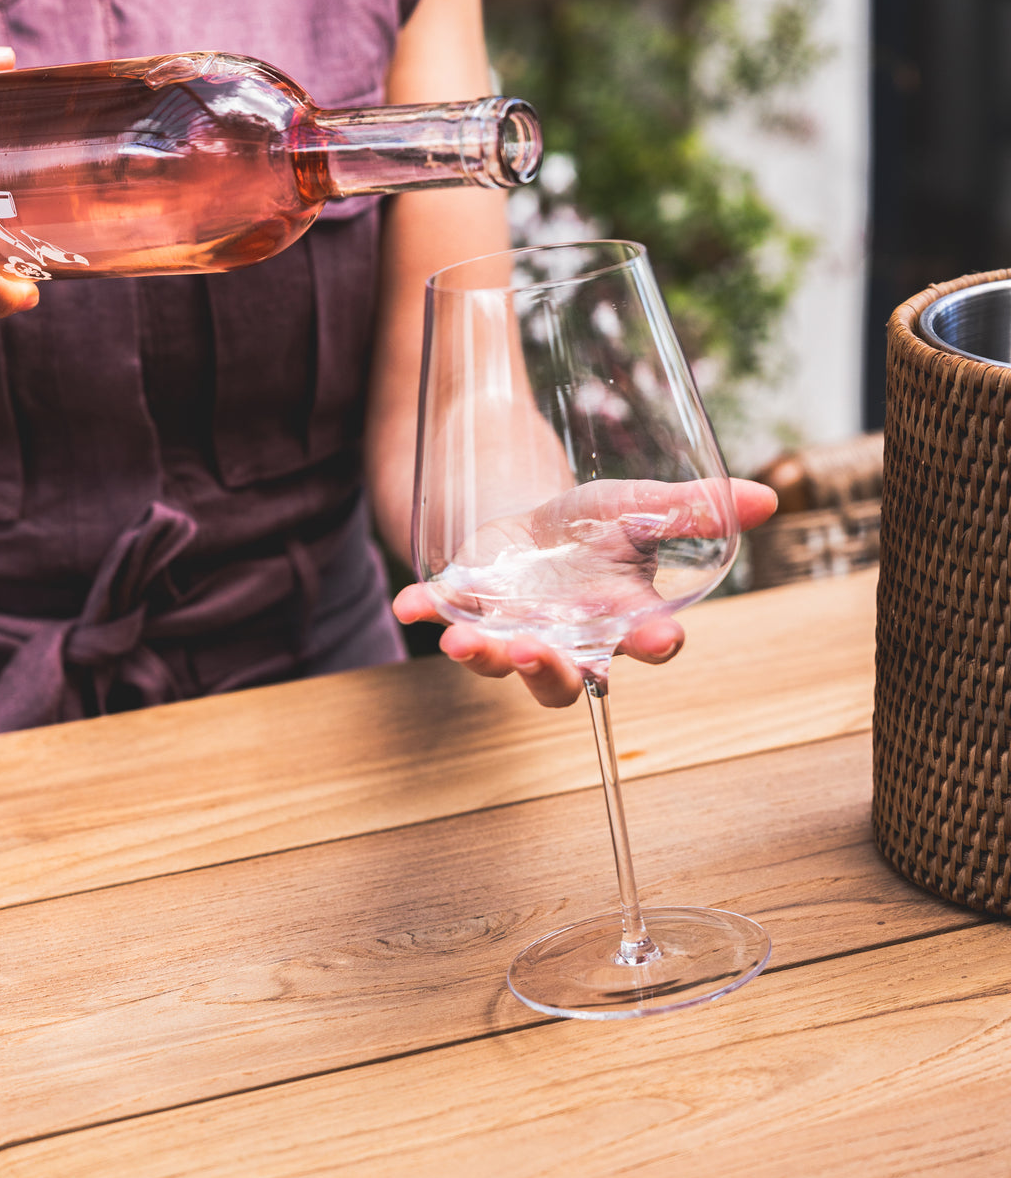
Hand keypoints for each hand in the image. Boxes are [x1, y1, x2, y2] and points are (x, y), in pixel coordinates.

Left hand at [393, 476, 777, 706]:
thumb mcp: (637, 505)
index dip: (652, 645)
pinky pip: (444, 619)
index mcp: (617, 621)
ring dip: (484, 656)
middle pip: (563, 679)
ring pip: (500, 665)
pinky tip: (409, 603)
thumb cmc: (591, 528)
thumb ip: (693, 507)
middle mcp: (565, 641)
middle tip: (544, 654)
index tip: (659, 641)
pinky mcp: (466, 612)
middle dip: (552, 671)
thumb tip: (767, 498)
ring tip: (465, 642)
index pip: (643, 644)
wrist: (526, 519)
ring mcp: (511, 632)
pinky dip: (426, 612)